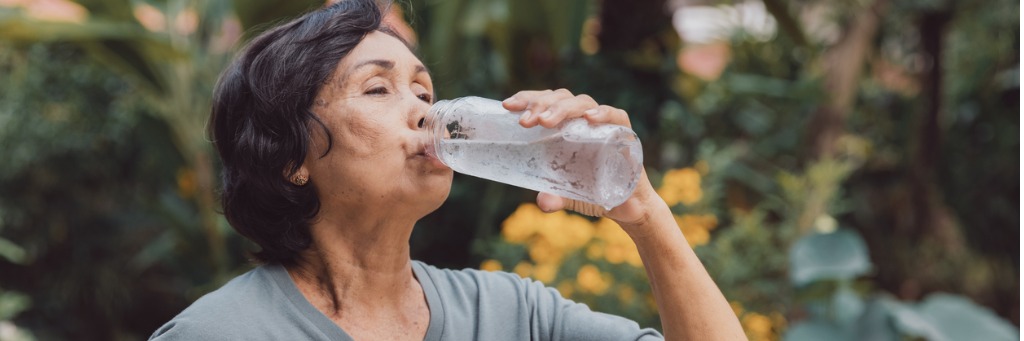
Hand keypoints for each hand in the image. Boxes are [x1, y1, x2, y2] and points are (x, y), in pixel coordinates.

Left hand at [502, 89, 665, 229]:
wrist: (627, 207)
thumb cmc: (594, 193)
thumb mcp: (568, 196)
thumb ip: (555, 198)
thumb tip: (542, 203)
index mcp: (564, 128)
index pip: (545, 103)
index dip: (527, 99)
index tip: (506, 106)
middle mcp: (582, 121)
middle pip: (561, 98)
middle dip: (541, 105)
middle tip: (525, 122)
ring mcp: (604, 125)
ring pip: (582, 103)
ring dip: (562, 108)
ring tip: (545, 121)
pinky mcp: (624, 134)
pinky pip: (616, 116)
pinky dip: (603, 114)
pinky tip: (589, 118)